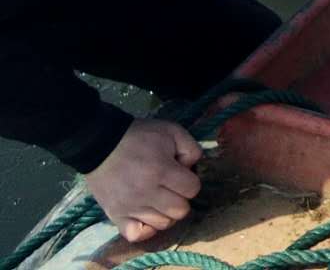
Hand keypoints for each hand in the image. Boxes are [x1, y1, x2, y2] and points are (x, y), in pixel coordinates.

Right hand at [84, 119, 201, 242]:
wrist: (100, 144)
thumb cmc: (139, 136)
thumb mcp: (172, 131)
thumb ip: (191, 149)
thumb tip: (193, 169)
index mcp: (162, 170)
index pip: (193, 189)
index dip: (191, 181)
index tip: (181, 174)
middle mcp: (146, 192)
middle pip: (181, 210)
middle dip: (181, 197)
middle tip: (171, 187)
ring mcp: (130, 207)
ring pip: (163, 224)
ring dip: (166, 212)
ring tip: (159, 198)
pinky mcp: (115, 215)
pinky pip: (136, 235)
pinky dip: (146, 229)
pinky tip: (147, 215)